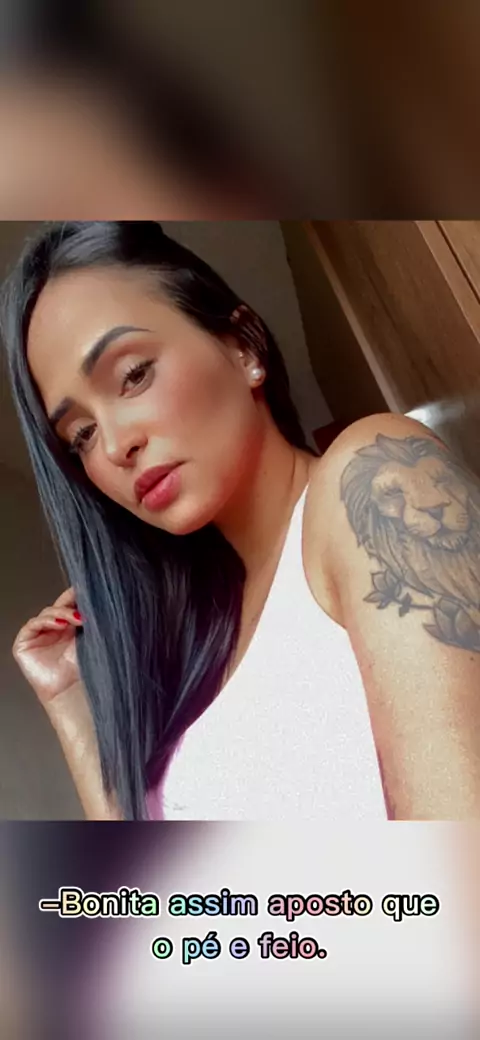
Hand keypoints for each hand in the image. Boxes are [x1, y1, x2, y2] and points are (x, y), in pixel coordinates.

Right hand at [12, 587, 83, 706]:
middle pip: (58, 606)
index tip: (89, 589)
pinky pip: (33, 624)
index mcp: (69, 626)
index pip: (70, 604)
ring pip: (47, 613)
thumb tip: (101, 600)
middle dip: (70, 603)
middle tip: (83, 605)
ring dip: (61, 613)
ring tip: (76, 619)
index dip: (76, 596)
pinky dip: (46, 621)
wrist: (71, 691)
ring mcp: (38, 635)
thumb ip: (90, 621)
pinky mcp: (24, 643)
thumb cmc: (81, 670)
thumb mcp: (89, 639)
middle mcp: (53, 629)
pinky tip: (59, 624)